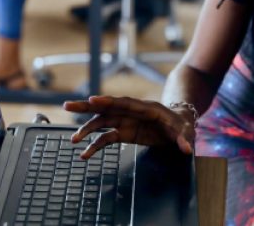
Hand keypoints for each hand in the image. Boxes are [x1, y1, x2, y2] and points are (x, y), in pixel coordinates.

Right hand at [63, 96, 196, 158]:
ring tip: (74, 139)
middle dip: (87, 106)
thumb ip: (184, 139)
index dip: (108, 101)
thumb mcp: (186, 131)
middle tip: (67, 106)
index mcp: (146, 108)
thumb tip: (187, 149)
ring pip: (102, 122)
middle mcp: (132, 112)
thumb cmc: (182, 124)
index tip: (92, 99)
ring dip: (87, 129)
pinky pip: (106, 138)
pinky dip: (95, 145)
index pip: (124, 103)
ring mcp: (126, 121)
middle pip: (106, 107)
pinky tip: (85, 154)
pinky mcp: (124, 132)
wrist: (179, 125)